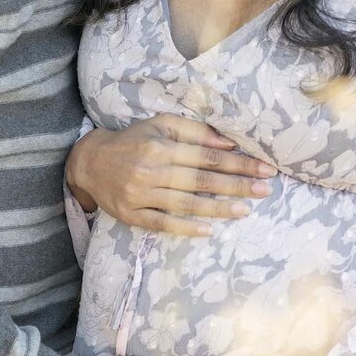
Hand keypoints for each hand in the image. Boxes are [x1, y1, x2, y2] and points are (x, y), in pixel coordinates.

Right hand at [65, 115, 275, 235]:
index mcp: (160, 146)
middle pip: (200, 180)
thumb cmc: (134, 141)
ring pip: (184, 204)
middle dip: (236, 185)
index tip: (264, 168)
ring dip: (218, 208)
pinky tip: (209, 230)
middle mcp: (150, 170)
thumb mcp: (161, 125)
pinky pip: (162, 224)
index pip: (207, 156)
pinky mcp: (131, 215)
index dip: (238, 163)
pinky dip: (185, 228)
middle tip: (264, 190)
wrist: (91, 163)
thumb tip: (230, 142)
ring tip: (244, 211)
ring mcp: (140, 195)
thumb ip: (195, 131)